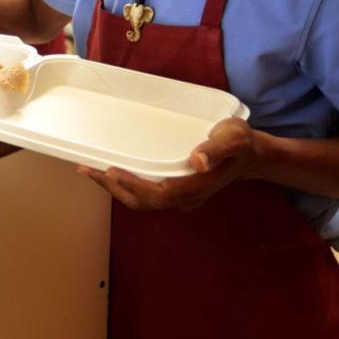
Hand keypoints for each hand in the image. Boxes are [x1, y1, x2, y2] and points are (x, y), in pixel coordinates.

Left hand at [78, 117, 260, 210]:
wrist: (250, 155)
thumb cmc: (240, 142)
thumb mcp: (233, 138)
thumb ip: (217, 149)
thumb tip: (198, 161)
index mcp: (198, 185)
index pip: (161, 193)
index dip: (135, 185)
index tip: (112, 171)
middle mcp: (186, 196)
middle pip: (144, 200)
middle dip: (114, 187)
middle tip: (88, 169)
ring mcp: (180, 196)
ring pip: (142, 200)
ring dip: (115, 187)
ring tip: (90, 170)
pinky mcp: (175, 190)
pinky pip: (145, 193)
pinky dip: (125, 184)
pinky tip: (110, 171)